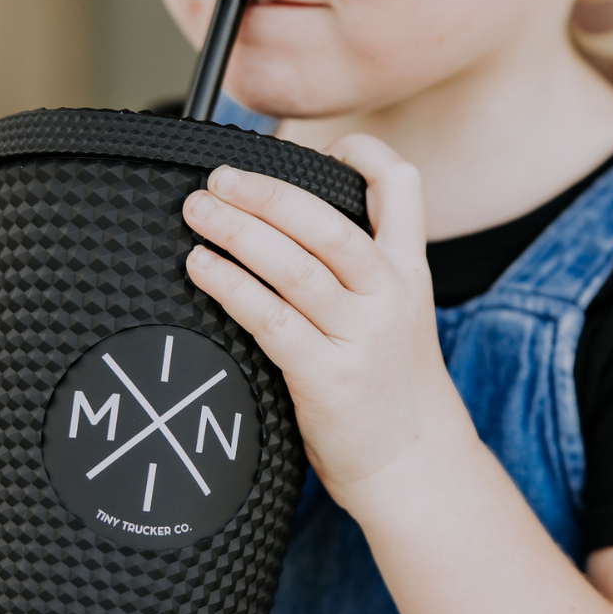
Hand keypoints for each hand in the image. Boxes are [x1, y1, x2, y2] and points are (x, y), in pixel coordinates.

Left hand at [182, 135, 475, 506]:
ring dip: (238, 231)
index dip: (363, 153)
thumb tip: (282, 221)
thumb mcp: (396, 313)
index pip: (402, 185)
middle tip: (219, 177)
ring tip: (197, 211)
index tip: (319, 147)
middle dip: (267, 192)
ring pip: (294, 266)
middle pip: (326, 222)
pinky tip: (201, 267)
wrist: (415, 466)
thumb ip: (357, 270)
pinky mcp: (328, 377)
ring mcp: (361, 335)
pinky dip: (231, 286)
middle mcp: (389, 293)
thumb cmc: (388, 384)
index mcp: (409, 269)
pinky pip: (271, 319)